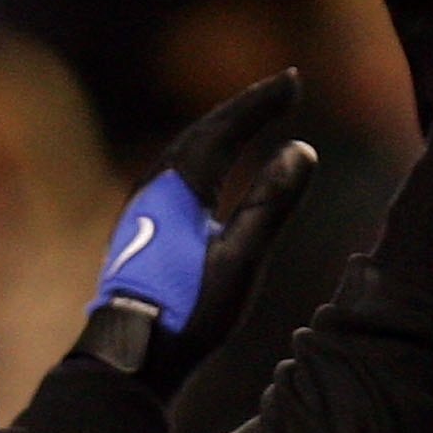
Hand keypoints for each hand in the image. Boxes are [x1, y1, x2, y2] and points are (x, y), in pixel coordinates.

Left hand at [80, 73, 317, 395]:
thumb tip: (302, 150)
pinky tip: (214, 172)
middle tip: (282, 90)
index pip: (227, 126)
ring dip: (223, 129)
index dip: (262, 101)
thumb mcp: (240, 260)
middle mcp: (156, 183)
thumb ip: (271, 203)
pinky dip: (207, 157)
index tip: (294, 80)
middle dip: (245, 108)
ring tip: (253, 119)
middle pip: (205, 130)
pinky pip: (179, 172)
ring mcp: (144, 204)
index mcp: (181, 185)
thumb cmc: (187, 310)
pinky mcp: (142, 227)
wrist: (130, 352)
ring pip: (188, 150)